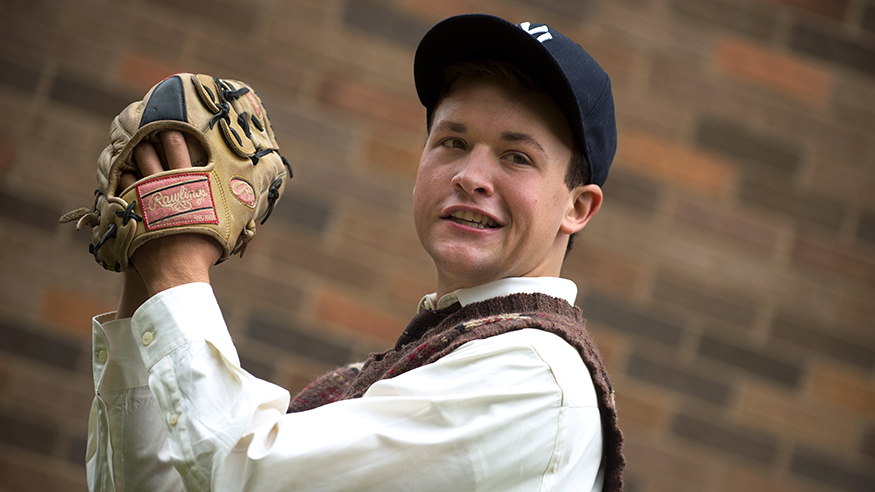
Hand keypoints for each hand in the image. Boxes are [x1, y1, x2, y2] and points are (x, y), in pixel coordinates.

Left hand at [115, 131, 222, 315]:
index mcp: (189, 185)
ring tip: (132, 153)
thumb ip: (233, 210)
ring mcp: (143, 197)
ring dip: (133, 159)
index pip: (180, 150)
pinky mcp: (129, 211)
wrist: (176, 272)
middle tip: (146, 135)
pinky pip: (120, 188)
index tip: (170, 128)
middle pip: (151, 154)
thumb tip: (250, 201)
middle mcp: (164, 186)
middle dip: (148, 142)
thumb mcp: (227, 227)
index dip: (174, 137)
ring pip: (133, 168)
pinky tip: (122, 178)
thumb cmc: (204, 250)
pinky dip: (121, 181)